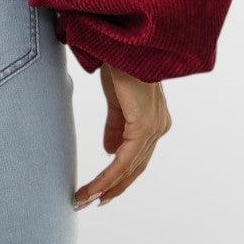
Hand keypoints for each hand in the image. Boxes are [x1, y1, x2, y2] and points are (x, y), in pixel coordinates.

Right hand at [72, 63, 171, 208]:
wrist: (123, 41)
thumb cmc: (121, 61)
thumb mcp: (116, 97)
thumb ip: (115, 124)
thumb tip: (109, 151)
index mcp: (154, 119)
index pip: (136, 156)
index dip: (119, 175)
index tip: (98, 190)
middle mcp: (159, 126)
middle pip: (136, 167)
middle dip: (112, 187)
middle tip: (88, 202)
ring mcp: (155, 127)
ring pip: (129, 168)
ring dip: (105, 187)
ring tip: (83, 199)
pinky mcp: (144, 126)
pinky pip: (124, 160)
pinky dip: (107, 177)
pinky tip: (92, 188)